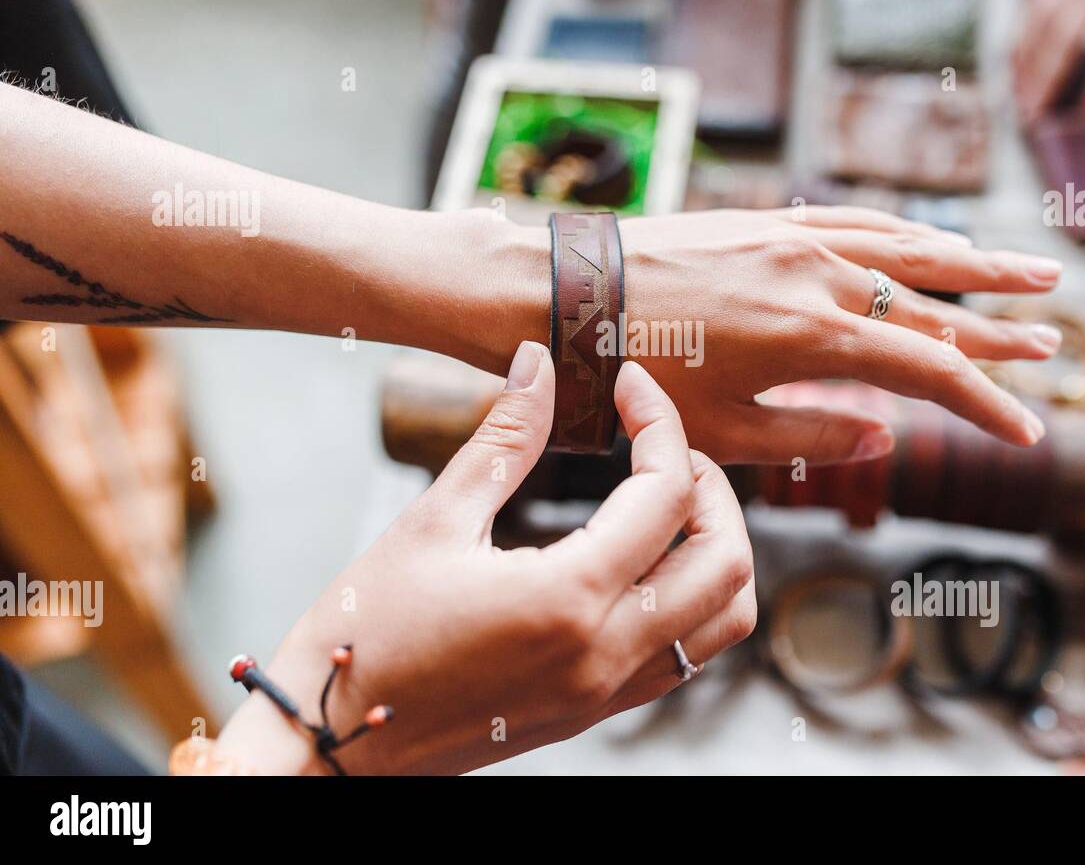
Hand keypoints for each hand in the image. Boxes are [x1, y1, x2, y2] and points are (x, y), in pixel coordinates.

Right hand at [216, 342, 755, 774]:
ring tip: (664, 500)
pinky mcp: (597, 708)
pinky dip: (691, 595)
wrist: (335, 743)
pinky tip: (640, 558)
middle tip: (659, 445)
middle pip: (727, 560)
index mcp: (568, 599)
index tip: (629, 387)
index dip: (659, 423)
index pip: (667, 494)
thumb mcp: (432, 522)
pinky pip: (687, 653)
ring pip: (724, 617)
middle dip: (711, 485)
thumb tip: (540, 363)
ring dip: (715, 546)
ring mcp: (608, 690)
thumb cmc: (367, 634)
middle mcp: (606, 652)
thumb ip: (503, 438)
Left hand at [614, 206, 1060, 463]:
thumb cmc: (634, 374)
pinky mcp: (766, 220)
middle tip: (1054, 337)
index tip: (1029, 431)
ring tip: (1029, 269)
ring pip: (906, 248)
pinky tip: (929, 238)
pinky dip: (905, 233)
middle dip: (997, 325)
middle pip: (933, 300)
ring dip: (971, 261)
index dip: (985, 403)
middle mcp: (817, 275)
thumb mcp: (721, 430)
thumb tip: (883, 439)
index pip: (929, 370)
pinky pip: (855, 220)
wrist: (563, 297)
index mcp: (812, 336)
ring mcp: (794, 238)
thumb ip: (810, 436)